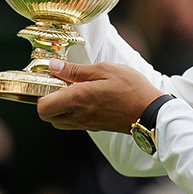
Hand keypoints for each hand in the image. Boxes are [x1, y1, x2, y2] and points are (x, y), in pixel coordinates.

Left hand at [37, 60, 164, 131]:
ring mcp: (86, 124)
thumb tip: (53, 66)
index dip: (41, 93)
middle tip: (61, 84)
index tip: (52, 78)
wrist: (151, 112)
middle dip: (48, 100)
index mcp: (76, 100)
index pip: (42, 106)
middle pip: (47, 116)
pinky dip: (73, 112)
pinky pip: (74, 122)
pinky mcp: (95, 127)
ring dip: (60, 107)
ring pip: (59, 121)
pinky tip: (87, 98)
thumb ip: (75, 70)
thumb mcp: (104, 70)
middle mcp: (78, 115)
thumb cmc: (131, 88)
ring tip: (75, 90)